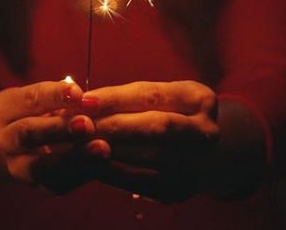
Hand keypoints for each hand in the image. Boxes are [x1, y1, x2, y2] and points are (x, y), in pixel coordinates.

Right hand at [0, 80, 109, 193]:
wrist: (15, 146)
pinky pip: (57, 184)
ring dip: (73, 157)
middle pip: (27, 134)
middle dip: (59, 129)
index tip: (78, 92)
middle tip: (87, 124)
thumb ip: (59, 96)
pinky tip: (103, 163)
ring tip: (102, 148)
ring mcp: (16, 168)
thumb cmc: (34, 111)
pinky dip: (82, 174)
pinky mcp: (36, 186)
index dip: (54, 95)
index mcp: (2, 110)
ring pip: (40, 167)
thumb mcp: (38, 97)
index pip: (29, 100)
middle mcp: (2, 141)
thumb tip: (86, 99)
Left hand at [83, 80, 218, 201]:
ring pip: (149, 156)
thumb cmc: (169, 112)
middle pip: (155, 126)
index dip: (115, 97)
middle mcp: (206, 131)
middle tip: (79, 123)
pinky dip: (115, 173)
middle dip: (114, 124)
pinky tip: (92, 163)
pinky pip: (142, 183)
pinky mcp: (180, 190)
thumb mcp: (160, 96)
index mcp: (199, 98)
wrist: (201, 151)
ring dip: (111, 149)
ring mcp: (197, 163)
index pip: (151, 95)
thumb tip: (83, 101)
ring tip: (81, 141)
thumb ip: (127, 98)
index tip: (84, 100)